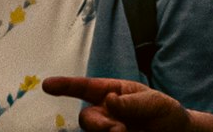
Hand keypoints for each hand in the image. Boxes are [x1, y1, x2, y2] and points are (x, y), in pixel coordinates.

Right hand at [42, 78, 194, 131]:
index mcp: (112, 94)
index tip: (47, 85)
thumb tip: (109, 100)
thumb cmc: (165, 113)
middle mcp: (106, 113)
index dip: (65, 86)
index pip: (85, 88)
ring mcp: (108, 130)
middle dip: (99, 125)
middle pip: (87, 118)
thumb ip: (131, 102)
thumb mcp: (154, 102)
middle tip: (120, 130)